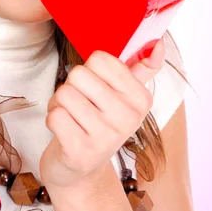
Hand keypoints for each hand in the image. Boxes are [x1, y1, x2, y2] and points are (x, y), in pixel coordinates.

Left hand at [39, 37, 165, 189]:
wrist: (81, 168)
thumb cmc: (99, 121)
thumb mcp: (124, 95)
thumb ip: (141, 67)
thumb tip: (159, 42)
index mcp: (141, 99)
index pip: (100, 59)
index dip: (90, 70)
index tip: (96, 88)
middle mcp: (128, 118)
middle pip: (79, 74)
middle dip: (72, 86)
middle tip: (81, 105)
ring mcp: (106, 137)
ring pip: (64, 93)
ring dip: (59, 104)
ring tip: (72, 117)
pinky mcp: (81, 152)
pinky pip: (55, 115)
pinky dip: (52, 119)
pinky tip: (65, 131)